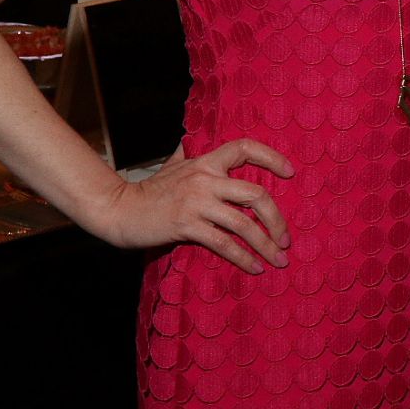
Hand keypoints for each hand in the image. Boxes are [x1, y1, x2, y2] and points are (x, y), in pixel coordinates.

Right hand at [86, 138, 294, 272]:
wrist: (118, 209)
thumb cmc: (150, 190)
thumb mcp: (174, 165)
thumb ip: (191, 154)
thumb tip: (197, 140)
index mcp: (205, 162)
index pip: (244, 148)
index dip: (271, 157)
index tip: (291, 173)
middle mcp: (205, 179)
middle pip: (256, 194)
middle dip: (277, 219)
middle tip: (287, 238)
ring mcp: (197, 203)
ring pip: (244, 224)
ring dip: (266, 244)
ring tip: (279, 259)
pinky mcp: (187, 226)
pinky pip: (223, 244)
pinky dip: (243, 258)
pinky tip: (255, 268)